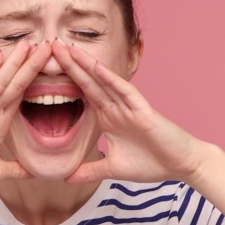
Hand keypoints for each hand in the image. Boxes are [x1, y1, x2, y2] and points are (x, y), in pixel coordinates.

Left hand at [50, 40, 208, 184]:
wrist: (181, 165)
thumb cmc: (152, 163)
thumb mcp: (112, 170)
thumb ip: (90, 171)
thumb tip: (66, 178)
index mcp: (108, 118)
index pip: (81, 95)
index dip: (63, 82)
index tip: (42, 71)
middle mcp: (116, 107)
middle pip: (88, 82)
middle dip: (69, 65)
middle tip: (49, 45)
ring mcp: (129, 106)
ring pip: (103, 81)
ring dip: (85, 65)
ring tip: (67, 48)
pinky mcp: (143, 110)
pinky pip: (125, 91)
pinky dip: (111, 80)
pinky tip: (97, 68)